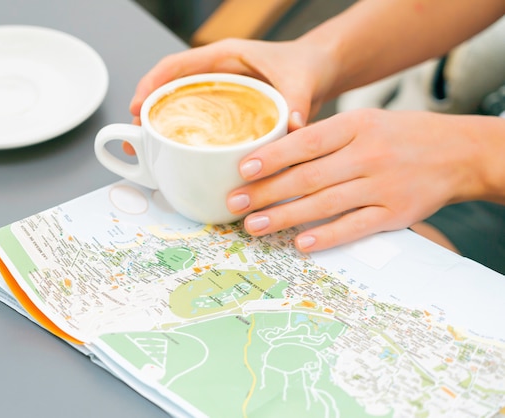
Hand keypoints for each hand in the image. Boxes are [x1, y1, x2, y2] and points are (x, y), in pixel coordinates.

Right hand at [129, 38, 338, 130]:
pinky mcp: (226, 111)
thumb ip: (297, 104)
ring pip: (180, 105)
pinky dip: (184, 136)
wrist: (319, 72)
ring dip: (161, 125)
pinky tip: (177, 157)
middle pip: (170, 87)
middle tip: (135, 136)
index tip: (138, 104)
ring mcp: (219, 93)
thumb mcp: (301, 81)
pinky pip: (198, 121)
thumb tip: (292, 129)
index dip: (153, 83)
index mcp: (226, 56)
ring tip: (144, 149)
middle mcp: (217, 74)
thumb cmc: (306, 66)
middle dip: (148, 109)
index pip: (178, 65)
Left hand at [226, 109, 484, 251]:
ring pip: (324, 203)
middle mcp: (368, 153)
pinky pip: (355, 227)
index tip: (242, 170)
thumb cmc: (399, 136)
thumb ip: (325, 138)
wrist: (460, 152)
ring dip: (285, 216)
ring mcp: (383, 184)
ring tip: (254, 225)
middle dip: (266, 191)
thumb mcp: (364, 123)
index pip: (305, 141)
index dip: (271, 157)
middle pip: (307, 176)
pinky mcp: (396, 213)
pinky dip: (326, 236)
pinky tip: (301, 243)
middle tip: (235, 203)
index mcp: (356, 125)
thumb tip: (275, 156)